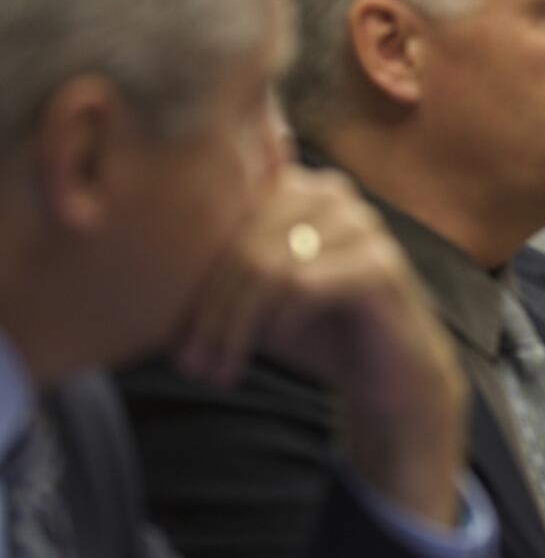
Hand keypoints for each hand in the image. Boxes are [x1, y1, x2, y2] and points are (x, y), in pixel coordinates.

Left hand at [174, 166, 467, 525]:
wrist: (390, 372)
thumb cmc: (319, 330)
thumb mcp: (255, 301)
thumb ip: (215, 280)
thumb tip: (140, 287)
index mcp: (295, 185)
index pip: (223, 220)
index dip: (193, 281)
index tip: (173, 342)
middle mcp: (330, 191)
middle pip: (241, 244)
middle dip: (208, 312)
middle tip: (191, 366)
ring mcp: (361, 223)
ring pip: (267, 267)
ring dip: (233, 326)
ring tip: (219, 370)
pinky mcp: (380, 263)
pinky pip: (302, 286)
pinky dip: (277, 323)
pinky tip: (273, 346)